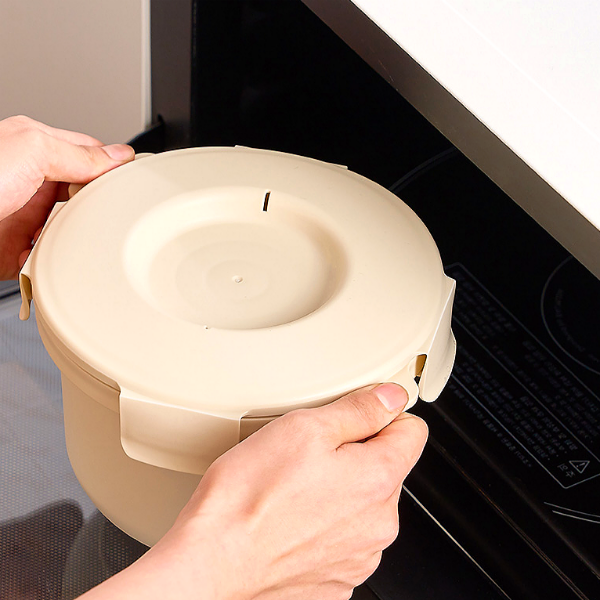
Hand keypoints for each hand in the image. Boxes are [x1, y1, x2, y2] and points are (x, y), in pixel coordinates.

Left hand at [0, 115, 133, 279]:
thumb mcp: (31, 150)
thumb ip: (78, 152)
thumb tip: (119, 156)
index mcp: (35, 149)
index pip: (90, 155)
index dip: (114, 169)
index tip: (136, 183)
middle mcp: (32, 183)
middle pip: (85, 196)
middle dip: (99, 208)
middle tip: (114, 215)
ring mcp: (25, 217)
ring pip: (72, 230)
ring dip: (80, 238)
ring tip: (86, 238)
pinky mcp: (17, 250)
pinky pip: (51, 258)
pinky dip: (57, 262)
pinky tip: (59, 258)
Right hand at [84, 384, 427, 599]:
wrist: (212, 561)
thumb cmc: (248, 497)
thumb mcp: (304, 428)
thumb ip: (358, 409)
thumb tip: (391, 398)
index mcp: (378, 479)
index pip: (412, 430)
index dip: (383, 414)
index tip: (358, 415)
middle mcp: (379, 523)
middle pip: (385, 468)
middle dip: (356, 454)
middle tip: (309, 452)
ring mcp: (360, 556)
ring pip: (362, 503)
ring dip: (339, 490)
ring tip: (294, 486)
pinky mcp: (337, 577)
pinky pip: (344, 536)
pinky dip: (324, 524)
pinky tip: (292, 517)